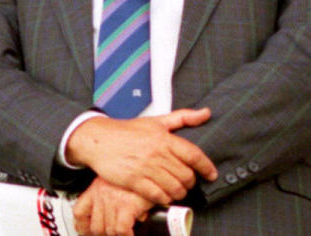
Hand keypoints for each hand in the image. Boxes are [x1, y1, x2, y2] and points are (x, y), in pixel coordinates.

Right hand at [65, 108, 217, 204]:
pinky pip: (157, 195)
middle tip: (187, 182)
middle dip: (190, 182)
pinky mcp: (134, 181)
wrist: (99, 139)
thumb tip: (205, 113)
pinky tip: (162, 195)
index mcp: (164, 138)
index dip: (206, 167)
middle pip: (186, 175)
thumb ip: (183, 117)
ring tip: (176, 189)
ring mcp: (145, 168)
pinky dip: (164, 198)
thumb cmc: (127, 130)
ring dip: (178, 192)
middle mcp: (157, 153)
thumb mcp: (156, 120)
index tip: (211, 174)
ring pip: (174, 188)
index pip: (194, 155)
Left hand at [73, 177, 151, 235]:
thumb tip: (113, 219)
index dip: (82, 227)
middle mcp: (101, 194)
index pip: (79, 213)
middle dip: (104, 235)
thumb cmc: (138, 174)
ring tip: (126, 232)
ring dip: (117, 235)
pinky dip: (127, 235)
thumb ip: (111, 199)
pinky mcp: (127, 204)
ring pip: (108, 231)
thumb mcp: (117, 183)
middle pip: (95, 227)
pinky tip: (132, 233)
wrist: (153, 167)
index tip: (86, 233)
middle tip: (113, 234)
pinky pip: (120, 229)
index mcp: (96, 188)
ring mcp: (113, 200)